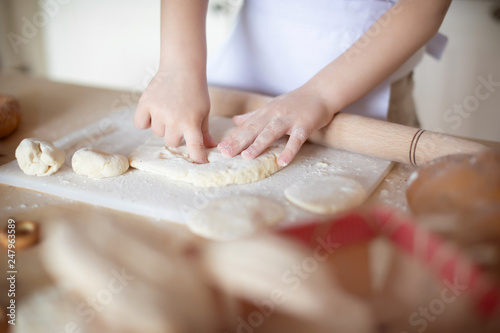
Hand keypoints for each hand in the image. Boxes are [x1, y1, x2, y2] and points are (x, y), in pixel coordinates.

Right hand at [134, 71, 215, 162]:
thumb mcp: (204, 111)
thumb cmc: (195, 90)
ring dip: (162, 126)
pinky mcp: (145, 104)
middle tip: (179, 120)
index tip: (200, 163)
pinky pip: (140, 123)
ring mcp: (158, 112)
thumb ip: (204, 131)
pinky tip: (153, 111)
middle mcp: (174, 120)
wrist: (182, 67)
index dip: (197, 157)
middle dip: (176, 135)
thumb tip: (211, 146)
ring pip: (157, 133)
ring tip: (168, 110)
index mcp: (191, 122)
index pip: (194, 147)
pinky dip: (145, 120)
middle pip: (171, 142)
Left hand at [218, 84, 335, 165]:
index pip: (246, 126)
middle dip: (239, 141)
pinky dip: (289, 150)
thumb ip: (253, 116)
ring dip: (258, 144)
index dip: (233, 137)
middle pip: (254, 129)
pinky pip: (296, 139)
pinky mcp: (304, 125)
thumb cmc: (296, 102)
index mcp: (265, 112)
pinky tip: (282, 162)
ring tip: (246, 157)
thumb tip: (235, 121)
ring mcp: (289, 119)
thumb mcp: (272, 106)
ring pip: (271, 132)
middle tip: (225, 153)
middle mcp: (274, 115)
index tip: (219, 148)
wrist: (321, 92)